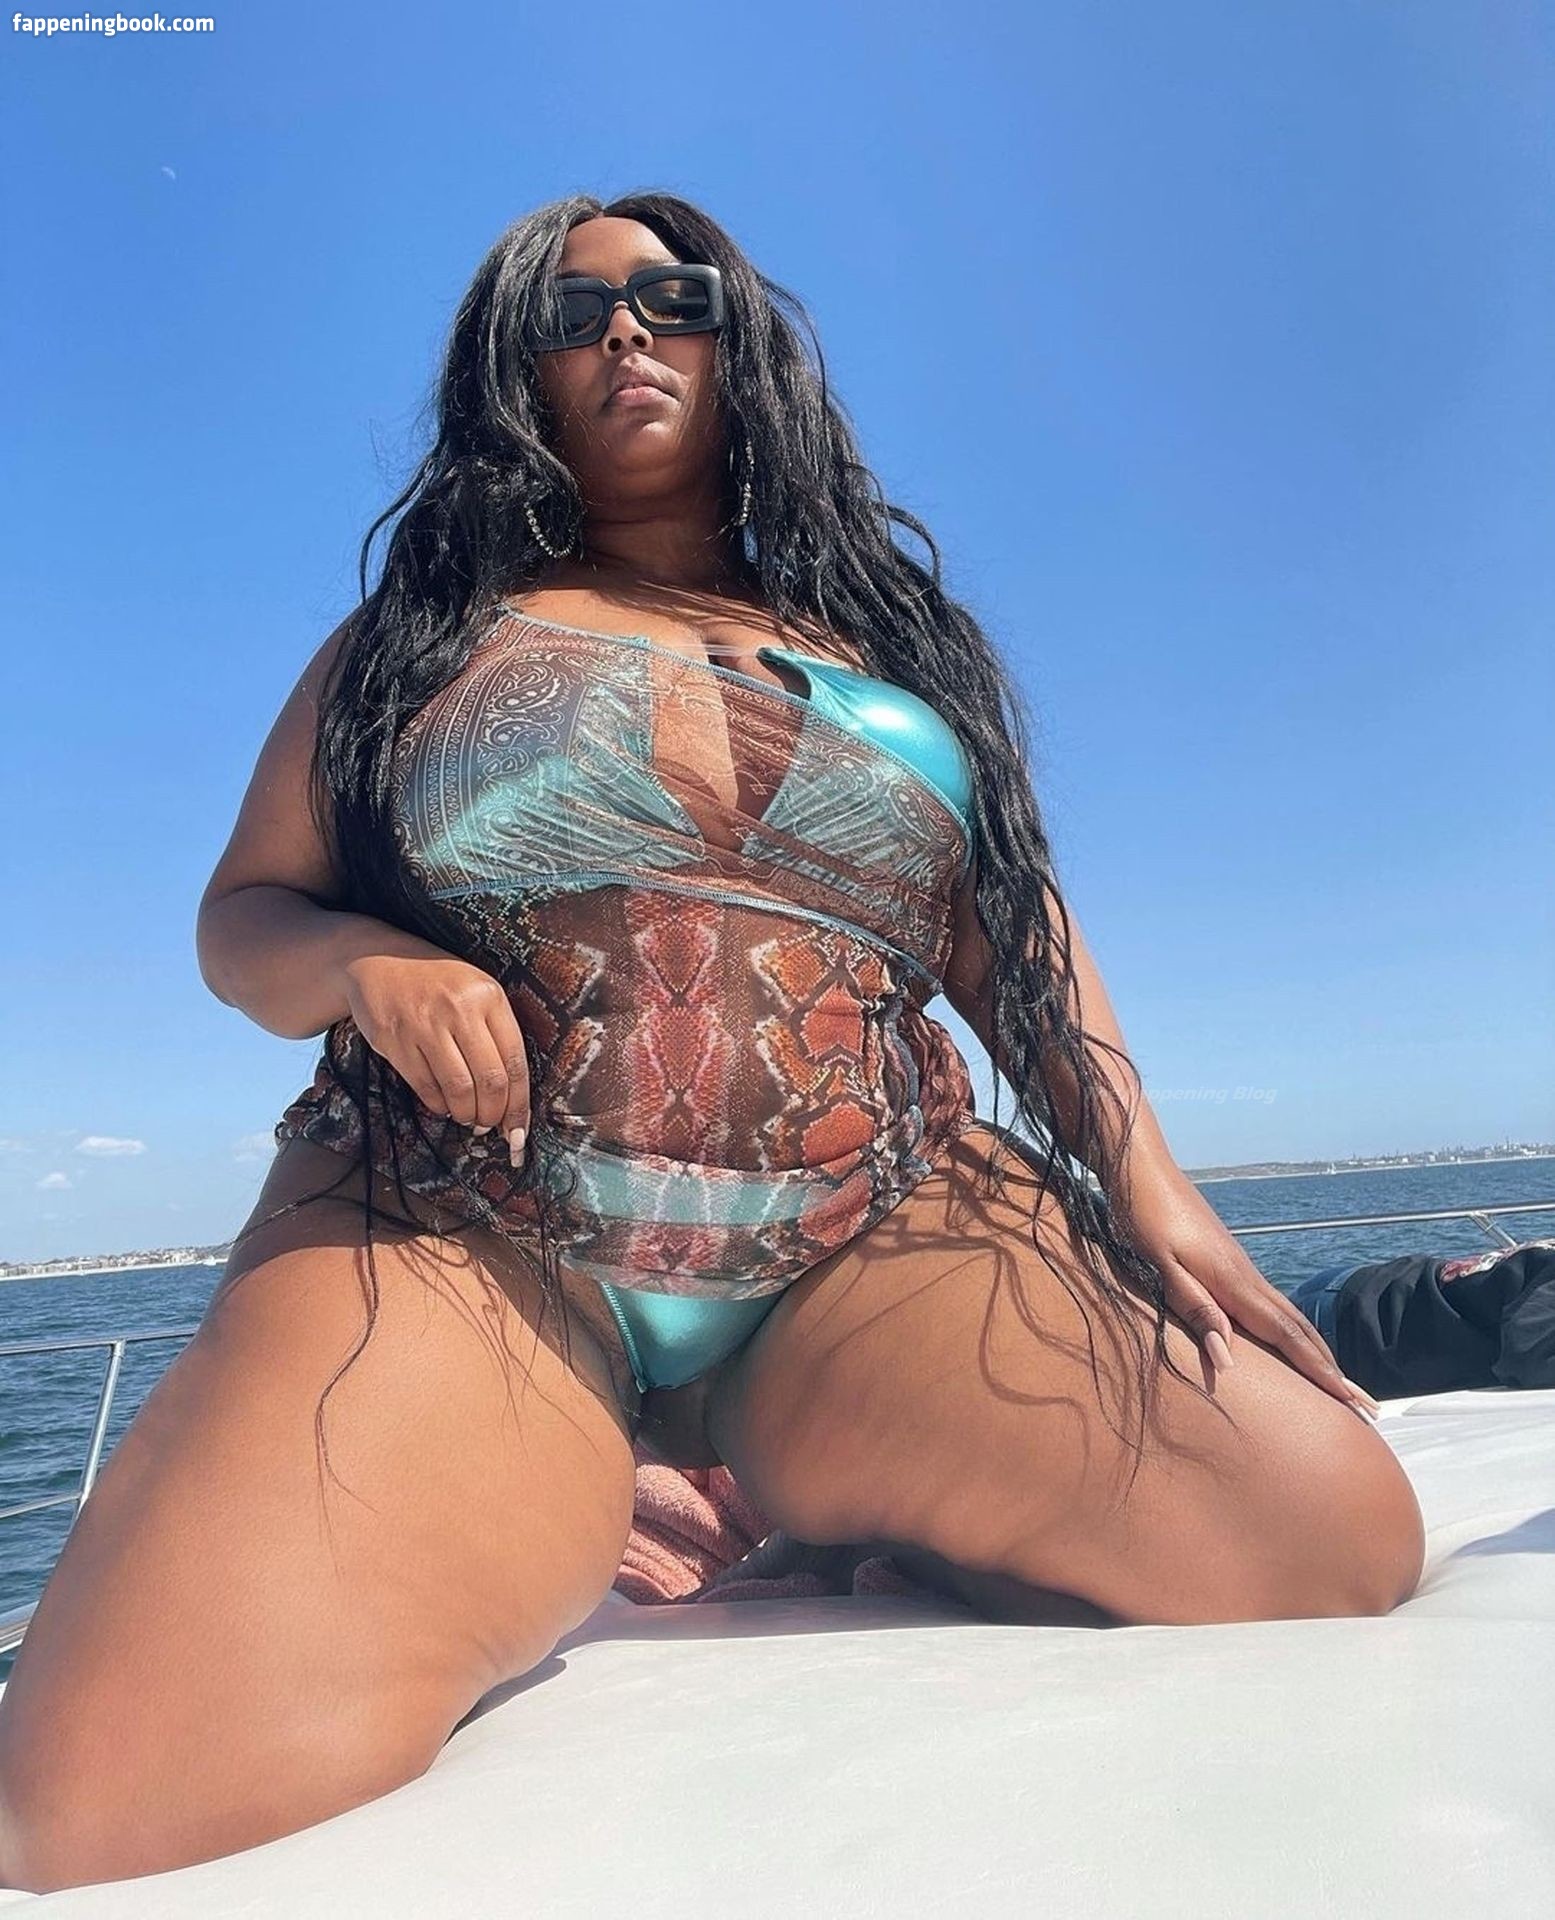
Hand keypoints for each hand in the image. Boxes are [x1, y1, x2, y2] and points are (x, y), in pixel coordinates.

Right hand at [341, 952, 531, 1164]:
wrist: (378, 960)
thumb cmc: (439, 983)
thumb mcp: (476, 991)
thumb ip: (497, 1033)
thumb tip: (512, 1097)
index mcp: (490, 996)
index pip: (515, 1061)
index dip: (519, 1105)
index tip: (518, 1131)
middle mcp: (460, 1008)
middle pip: (490, 1080)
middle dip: (493, 1115)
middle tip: (490, 1126)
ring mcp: (425, 1024)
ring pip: (458, 1089)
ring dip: (466, 1114)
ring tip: (468, 1117)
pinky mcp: (395, 1039)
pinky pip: (426, 1086)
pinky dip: (439, 1105)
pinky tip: (444, 1105)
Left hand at [1109, 1163, 1382, 1420]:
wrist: (1144, 1170)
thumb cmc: (1144, 1217)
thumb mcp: (1160, 1267)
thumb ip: (1195, 1309)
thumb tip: (1228, 1361)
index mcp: (1233, 1282)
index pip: (1287, 1335)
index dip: (1319, 1371)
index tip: (1352, 1400)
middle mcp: (1248, 1277)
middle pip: (1301, 1330)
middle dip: (1333, 1369)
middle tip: (1368, 1406)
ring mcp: (1243, 1269)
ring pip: (1292, 1318)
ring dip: (1320, 1352)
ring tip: (1342, 1383)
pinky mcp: (1232, 1264)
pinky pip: (1275, 1307)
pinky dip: (1296, 1333)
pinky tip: (1296, 1344)